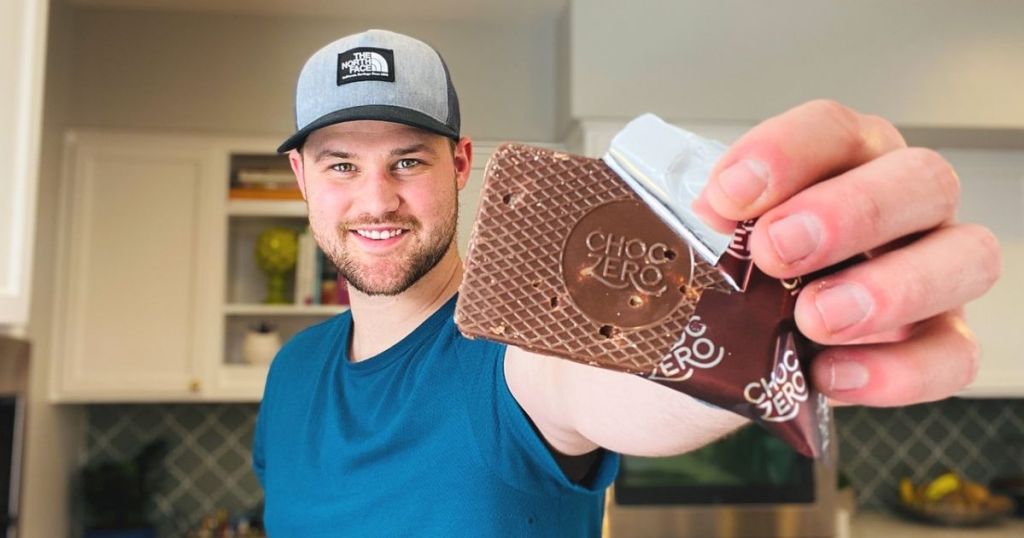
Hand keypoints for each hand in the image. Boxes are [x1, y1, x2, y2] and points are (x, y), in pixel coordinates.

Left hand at [695, 100, 1001, 406]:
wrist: (696, 366)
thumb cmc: (706, 291)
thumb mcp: (689, 256)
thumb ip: (697, 234)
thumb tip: (696, 224)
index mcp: (835, 164)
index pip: (833, 130)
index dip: (786, 153)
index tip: (727, 197)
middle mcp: (895, 208)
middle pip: (920, 179)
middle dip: (849, 212)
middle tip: (774, 252)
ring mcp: (925, 274)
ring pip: (967, 257)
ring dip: (892, 287)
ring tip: (813, 319)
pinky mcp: (932, 345)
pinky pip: (953, 354)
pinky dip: (900, 368)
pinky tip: (830, 375)